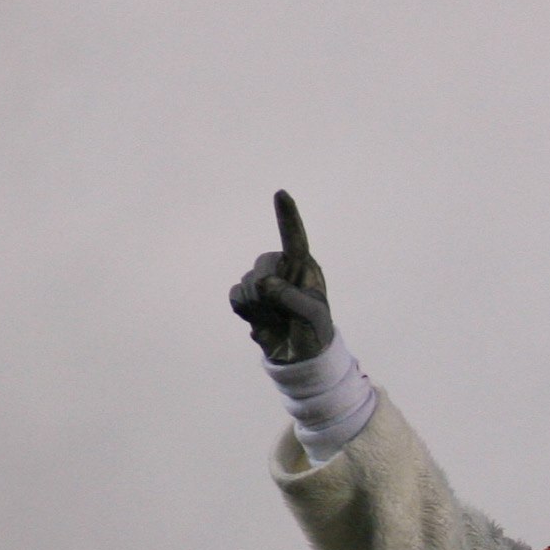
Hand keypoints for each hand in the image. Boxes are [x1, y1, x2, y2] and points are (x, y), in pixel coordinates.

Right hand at [228, 189, 335, 364]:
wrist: (300, 355)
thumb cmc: (314, 331)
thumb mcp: (312, 316)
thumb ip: (292, 298)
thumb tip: (265, 283)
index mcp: (303, 267)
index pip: (294, 238)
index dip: (287, 216)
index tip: (281, 194)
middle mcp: (282, 269)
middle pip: (262, 263)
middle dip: (268, 287)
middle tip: (283, 310)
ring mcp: (263, 281)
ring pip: (247, 282)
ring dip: (260, 305)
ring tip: (277, 318)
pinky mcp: (248, 296)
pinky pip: (235, 295)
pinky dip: (245, 309)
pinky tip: (260, 319)